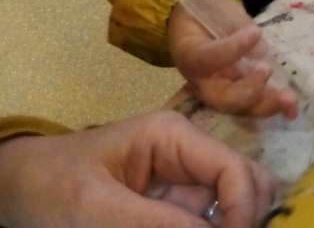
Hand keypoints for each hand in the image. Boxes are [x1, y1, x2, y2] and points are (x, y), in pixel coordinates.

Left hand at [0, 111, 274, 227]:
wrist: (16, 190)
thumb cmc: (51, 189)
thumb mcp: (98, 209)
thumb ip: (159, 223)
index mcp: (174, 137)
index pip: (235, 170)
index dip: (243, 210)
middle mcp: (190, 155)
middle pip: (248, 184)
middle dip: (247, 216)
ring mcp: (185, 182)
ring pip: (234, 206)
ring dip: (230, 223)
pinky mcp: (175, 205)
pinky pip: (209, 220)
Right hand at [169, 0, 297, 118]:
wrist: (201, 23)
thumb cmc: (208, 13)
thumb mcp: (219, 10)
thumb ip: (237, 27)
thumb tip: (260, 50)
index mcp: (190, 54)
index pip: (208, 58)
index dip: (232, 49)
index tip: (256, 32)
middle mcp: (201, 82)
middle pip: (223, 99)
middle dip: (250, 91)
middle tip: (268, 70)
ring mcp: (219, 92)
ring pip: (240, 108)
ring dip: (268, 105)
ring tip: (290, 100)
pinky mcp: (235, 96)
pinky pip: (252, 106)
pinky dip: (272, 107)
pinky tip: (291, 110)